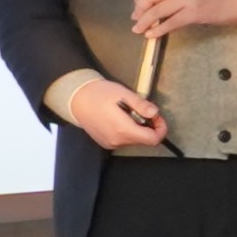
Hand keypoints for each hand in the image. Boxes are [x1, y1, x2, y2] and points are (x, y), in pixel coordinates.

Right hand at [47, 69, 168, 152]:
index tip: (157, 117)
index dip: (160, 129)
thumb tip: (154, 113)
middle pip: (144, 140)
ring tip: (129, 113)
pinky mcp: (105, 142)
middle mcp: (117, 140)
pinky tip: (121, 118)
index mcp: (123, 129)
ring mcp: (110, 143)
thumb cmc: (98, 94)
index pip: (152, 139)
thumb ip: (141, 105)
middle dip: (149, 126)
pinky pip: (123, 140)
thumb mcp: (123, 94)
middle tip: (144, 111)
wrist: (75, 99)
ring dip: (138, 128)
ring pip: (134, 140)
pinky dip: (128, 131)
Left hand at [126, 0, 236, 37]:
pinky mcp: (194, 13)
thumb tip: (149, 2)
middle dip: (138, 9)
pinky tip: (152, 35)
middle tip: (136, 18)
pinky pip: (170, 23)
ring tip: (138, 29)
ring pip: (156, 10)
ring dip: (144, 22)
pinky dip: (158, 30)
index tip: (138, 2)